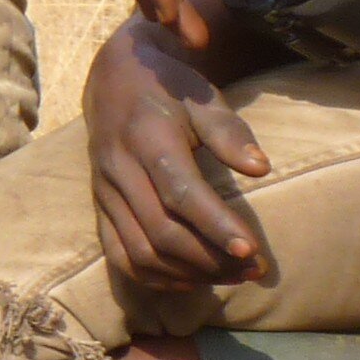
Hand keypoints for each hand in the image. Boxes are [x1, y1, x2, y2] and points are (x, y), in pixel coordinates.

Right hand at [84, 19, 272, 298]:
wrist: (113, 79)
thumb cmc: (169, 88)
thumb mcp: (202, 97)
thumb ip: (229, 132)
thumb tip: (260, 168)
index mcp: (147, 137)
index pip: (181, 193)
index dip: (215, 225)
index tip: (251, 249)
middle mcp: (120, 169)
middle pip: (162, 231)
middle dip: (211, 258)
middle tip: (254, 268)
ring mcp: (105, 193)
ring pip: (141, 251)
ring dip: (189, 273)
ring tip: (232, 275)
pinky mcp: (100, 208)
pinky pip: (120, 256)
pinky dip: (156, 277)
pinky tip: (192, 279)